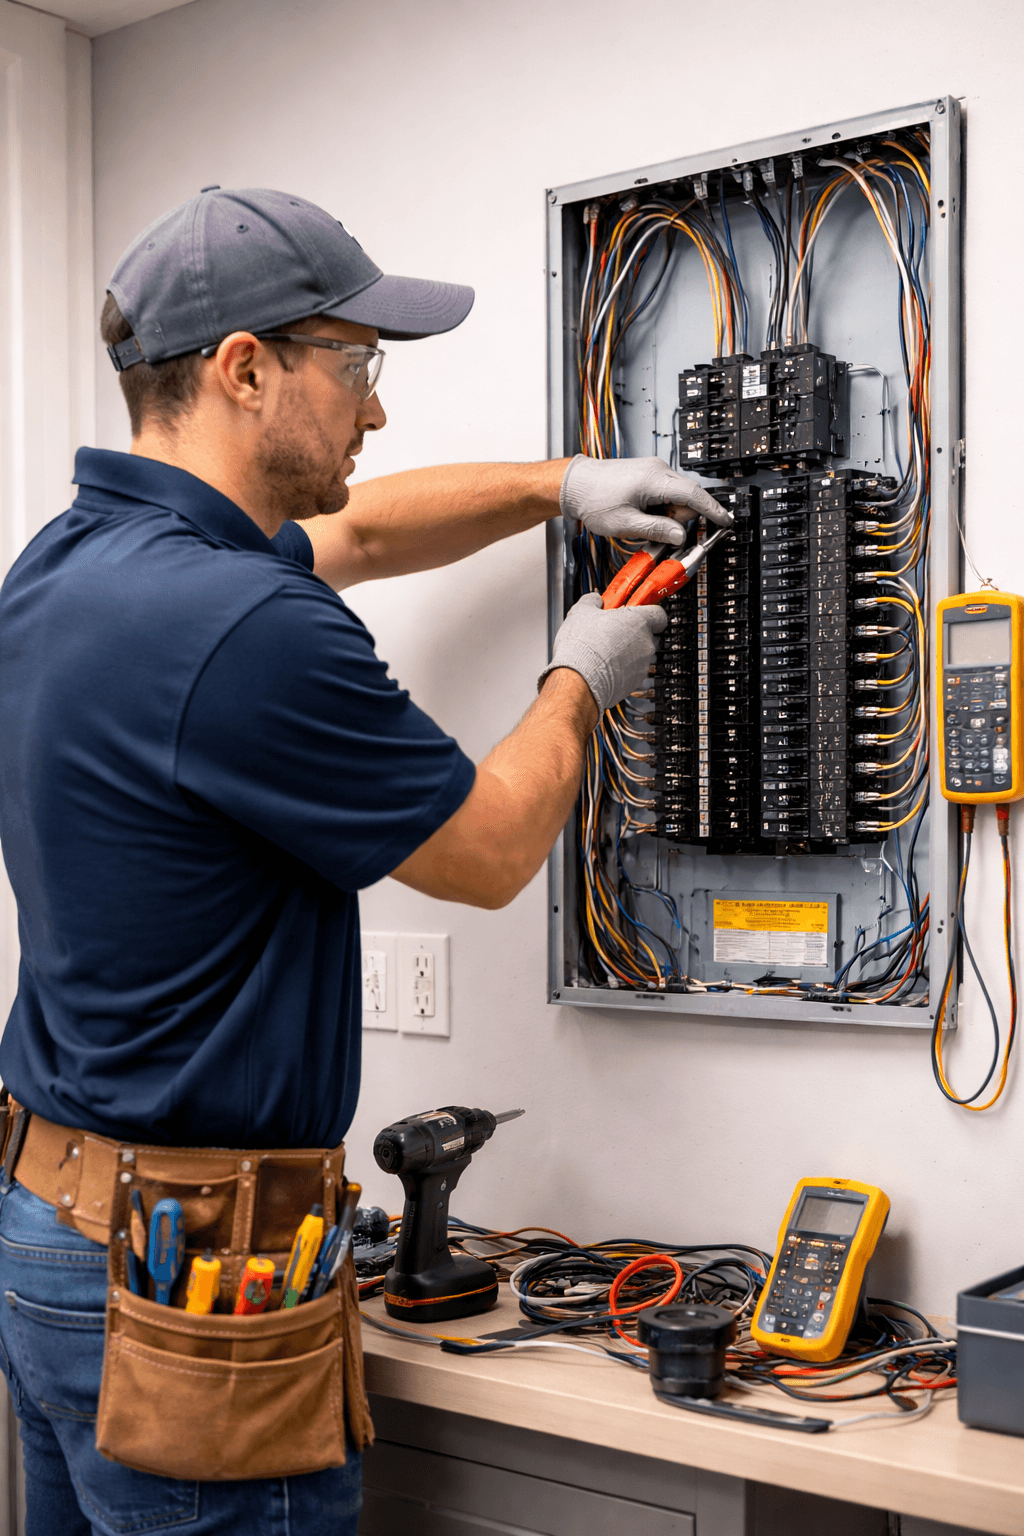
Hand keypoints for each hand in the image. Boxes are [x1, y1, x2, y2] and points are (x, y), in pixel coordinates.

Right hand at [538, 592, 666, 715]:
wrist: (579, 681)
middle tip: (610, 632)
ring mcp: (642, 665)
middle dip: (629, 634)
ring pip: (637, 655)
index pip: (658, 614)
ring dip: (623, 653)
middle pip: (645, 635)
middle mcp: (646, 644)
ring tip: (601, 652)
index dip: (647, 613)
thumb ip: (592, 601)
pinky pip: (630, 672)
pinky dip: (619, 670)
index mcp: (639, 621)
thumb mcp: (581, 612)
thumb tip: (594, 600)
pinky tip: (601, 666)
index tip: (635, 613)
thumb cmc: (584, 647)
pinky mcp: (633, 683)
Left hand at [560, 454, 732, 545]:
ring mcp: (653, 470)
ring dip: (665, 515)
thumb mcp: (625, 523)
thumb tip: (680, 536)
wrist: (575, 484)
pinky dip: (659, 508)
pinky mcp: (648, 474)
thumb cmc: (594, 499)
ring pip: (676, 498)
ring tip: (640, 522)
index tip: (725, 521)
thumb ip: (656, 530)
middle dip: (678, 519)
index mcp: (654, 479)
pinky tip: (640, 514)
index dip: (712, 509)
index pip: (694, 494)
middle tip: (655, 532)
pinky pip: (665, 494)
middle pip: (687, 498)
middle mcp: (658, 470)